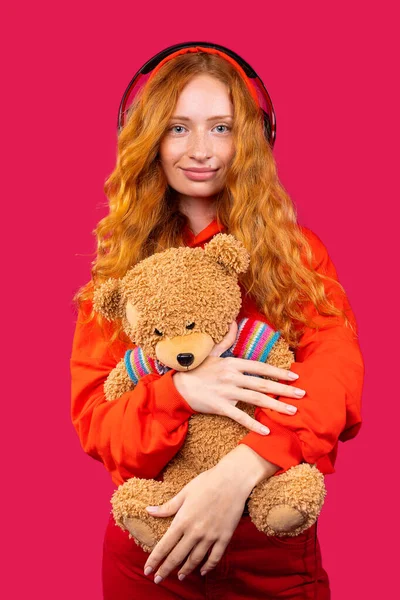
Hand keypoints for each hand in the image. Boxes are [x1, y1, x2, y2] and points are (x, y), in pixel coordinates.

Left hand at [143, 465, 253, 583]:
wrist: (233, 480)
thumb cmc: (207, 482)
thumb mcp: (185, 492)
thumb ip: (168, 507)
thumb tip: (149, 510)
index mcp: (183, 520)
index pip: (164, 545)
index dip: (155, 559)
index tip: (148, 570)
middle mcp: (195, 532)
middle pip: (177, 556)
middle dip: (166, 570)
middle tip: (158, 580)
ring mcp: (211, 536)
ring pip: (195, 559)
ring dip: (186, 570)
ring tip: (179, 576)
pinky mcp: (224, 537)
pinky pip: (215, 557)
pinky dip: (208, 566)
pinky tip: (203, 571)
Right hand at [172, 321, 304, 434]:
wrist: (178, 386)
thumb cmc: (196, 368)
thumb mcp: (211, 351)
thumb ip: (226, 339)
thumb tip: (234, 322)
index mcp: (232, 363)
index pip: (260, 367)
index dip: (278, 372)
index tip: (294, 376)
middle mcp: (231, 376)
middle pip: (263, 383)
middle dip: (284, 389)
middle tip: (302, 394)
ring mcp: (226, 392)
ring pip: (255, 399)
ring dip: (276, 406)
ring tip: (292, 411)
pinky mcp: (220, 406)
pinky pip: (239, 416)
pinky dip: (253, 424)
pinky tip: (266, 430)